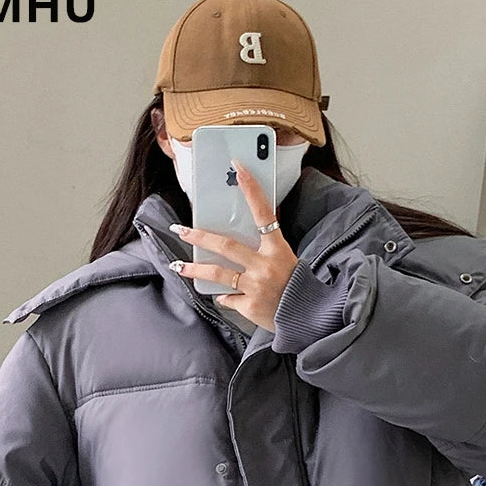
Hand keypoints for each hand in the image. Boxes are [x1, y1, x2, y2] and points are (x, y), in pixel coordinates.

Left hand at [168, 159, 297, 331]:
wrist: (306, 317)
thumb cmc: (295, 285)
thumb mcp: (285, 259)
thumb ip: (266, 246)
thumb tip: (240, 232)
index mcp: (278, 249)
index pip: (264, 213)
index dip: (251, 190)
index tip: (238, 168)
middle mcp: (265, 265)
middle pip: (226, 245)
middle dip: (200, 236)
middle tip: (180, 229)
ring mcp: (255, 286)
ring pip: (218, 273)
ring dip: (195, 269)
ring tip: (178, 265)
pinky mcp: (249, 304)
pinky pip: (228, 297)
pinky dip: (225, 296)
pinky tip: (223, 295)